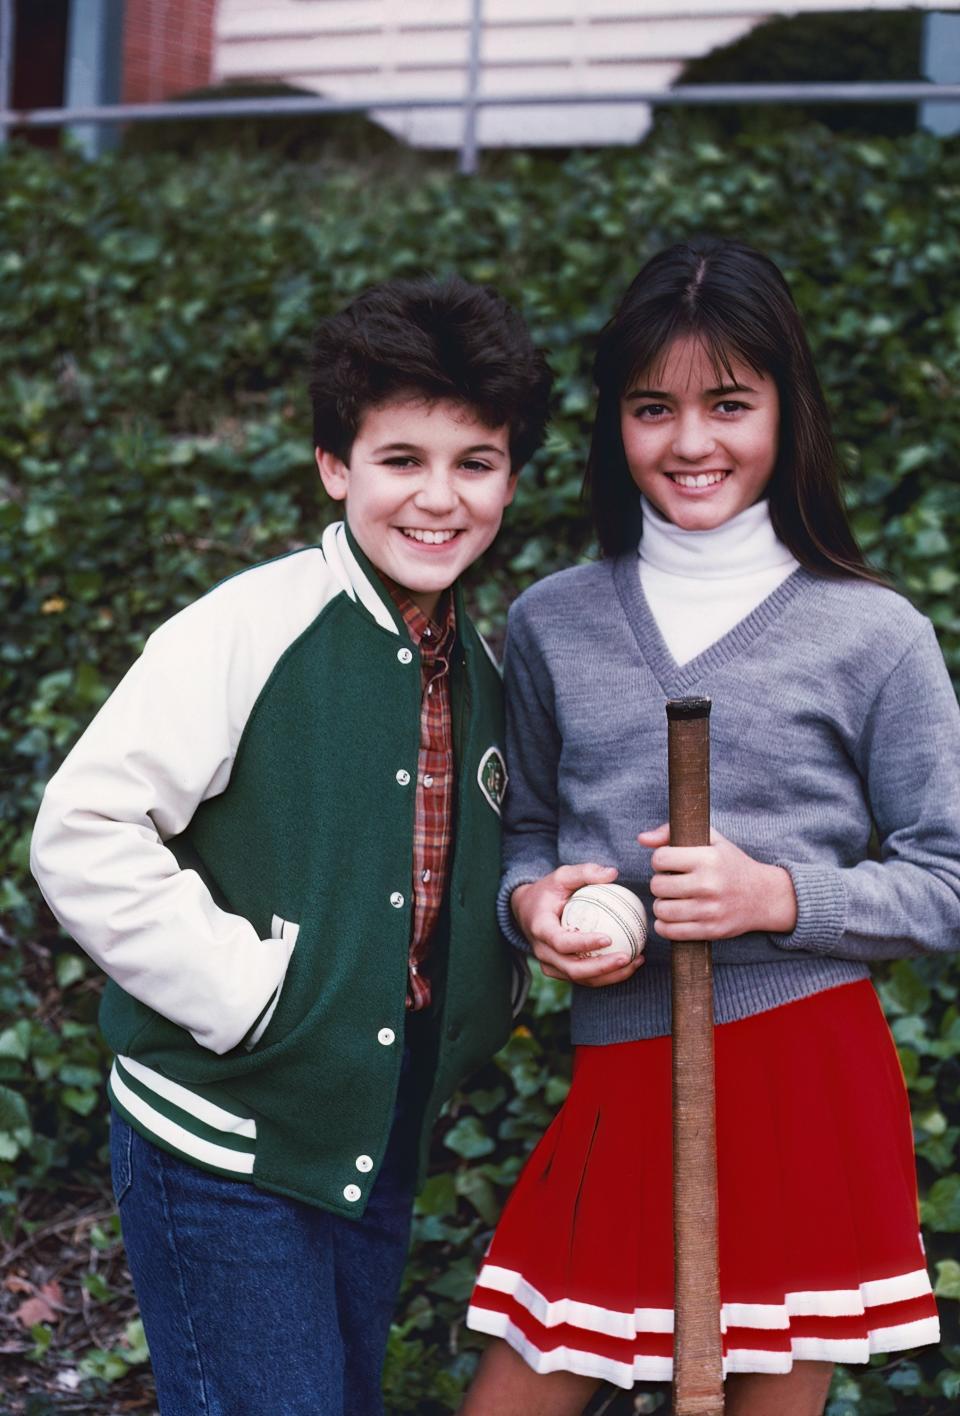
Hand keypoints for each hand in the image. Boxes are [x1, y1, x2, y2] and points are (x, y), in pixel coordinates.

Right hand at [511, 863, 644, 987]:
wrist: (527, 910)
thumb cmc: (548, 891)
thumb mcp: (562, 875)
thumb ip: (585, 872)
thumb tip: (613, 873)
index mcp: (540, 928)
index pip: (561, 942)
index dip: (584, 944)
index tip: (609, 938)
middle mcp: (542, 951)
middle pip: (572, 969)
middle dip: (602, 968)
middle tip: (628, 957)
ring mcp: (550, 964)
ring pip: (580, 978)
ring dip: (609, 975)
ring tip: (635, 961)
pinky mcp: (559, 971)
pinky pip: (584, 978)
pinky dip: (606, 975)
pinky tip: (630, 963)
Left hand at [637, 823, 797, 939]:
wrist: (763, 896)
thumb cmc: (731, 864)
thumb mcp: (711, 840)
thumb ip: (672, 833)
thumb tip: (642, 839)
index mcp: (708, 859)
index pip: (660, 858)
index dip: (660, 860)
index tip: (670, 863)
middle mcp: (708, 885)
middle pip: (657, 886)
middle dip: (660, 883)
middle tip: (671, 883)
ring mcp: (709, 910)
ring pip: (661, 910)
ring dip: (662, 905)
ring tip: (673, 899)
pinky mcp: (710, 930)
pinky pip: (671, 932)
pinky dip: (664, 925)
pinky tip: (672, 917)